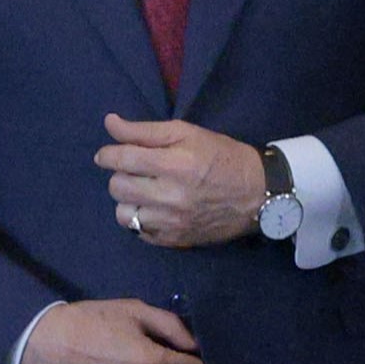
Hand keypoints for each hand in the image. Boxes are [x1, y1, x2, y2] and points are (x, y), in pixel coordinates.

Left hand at [92, 115, 273, 252]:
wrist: (257, 193)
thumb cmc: (222, 156)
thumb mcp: (187, 133)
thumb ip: (145, 130)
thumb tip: (109, 123)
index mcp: (175, 164)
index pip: (122, 159)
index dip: (107, 154)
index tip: (107, 154)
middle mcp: (170, 196)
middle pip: (117, 187)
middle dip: (120, 175)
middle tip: (136, 170)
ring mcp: (172, 222)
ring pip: (123, 214)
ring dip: (128, 200)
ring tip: (145, 191)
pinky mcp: (174, 240)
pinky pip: (139, 232)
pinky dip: (142, 218)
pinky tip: (157, 208)